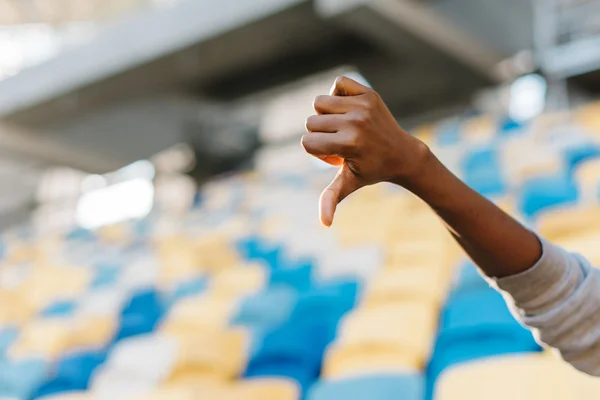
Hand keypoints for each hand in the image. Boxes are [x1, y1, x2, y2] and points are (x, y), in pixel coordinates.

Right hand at [302, 76, 429, 226]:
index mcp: (348, 144)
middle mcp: (354, 122)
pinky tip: (348, 109)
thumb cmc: (372, 170)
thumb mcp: (349, 184)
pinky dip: (338, 93)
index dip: (317, 152)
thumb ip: (331, 199)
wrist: (403, 153)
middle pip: (311, 122)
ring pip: (319, 102)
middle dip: (321, 134)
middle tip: (342, 143)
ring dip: (326, 114)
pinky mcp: (369, 93)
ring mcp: (362, 106)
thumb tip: (324, 223)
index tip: (337, 157)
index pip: (307, 142)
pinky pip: (338, 83)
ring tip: (343, 126)